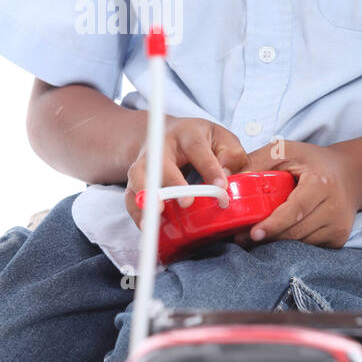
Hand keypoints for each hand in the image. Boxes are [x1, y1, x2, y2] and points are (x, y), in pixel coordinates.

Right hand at [125, 118, 250, 229]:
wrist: (168, 134)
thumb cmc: (202, 140)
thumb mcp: (223, 139)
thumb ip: (231, 155)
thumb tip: (227, 178)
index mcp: (186, 133)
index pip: (197, 148)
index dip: (209, 168)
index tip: (221, 187)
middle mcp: (160, 146)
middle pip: (159, 160)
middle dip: (172, 182)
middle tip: (186, 203)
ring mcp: (144, 163)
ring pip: (138, 177)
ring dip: (146, 197)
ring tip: (156, 216)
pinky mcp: (135, 181)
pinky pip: (130, 197)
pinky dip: (137, 213)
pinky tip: (147, 227)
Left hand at [228, 138, 360, 249]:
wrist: (350, 174)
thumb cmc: (312, 161)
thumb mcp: (284, 151)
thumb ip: (255, 161)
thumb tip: (225, 176)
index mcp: (322, 184)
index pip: (295, 210)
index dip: (274, 224)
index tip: (253, 233)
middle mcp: (335, 207)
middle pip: (296, 231)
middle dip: (267, 237)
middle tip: (240, 237)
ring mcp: (339, 225)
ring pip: (300, 243)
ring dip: (276, 242)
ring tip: (253, 235)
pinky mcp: (339, 238)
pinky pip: (309, 247)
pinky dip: (291, 244)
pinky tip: (278, 235)